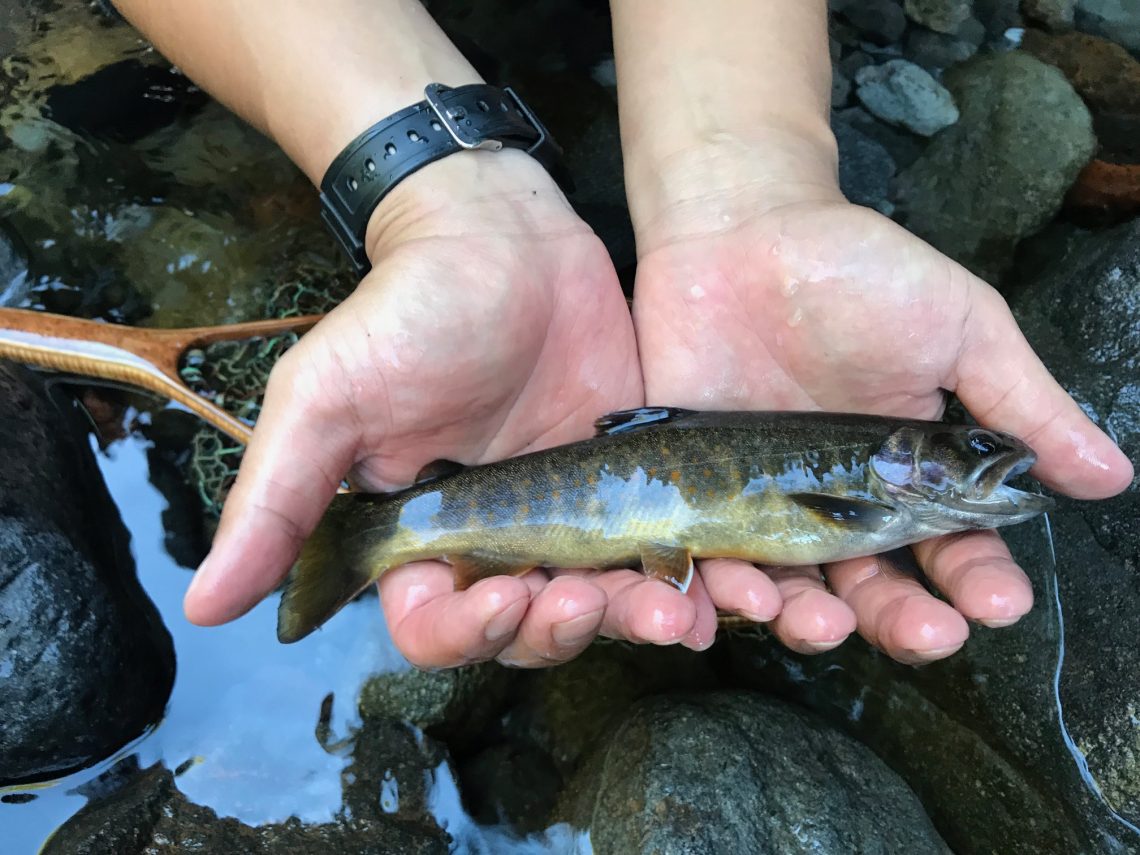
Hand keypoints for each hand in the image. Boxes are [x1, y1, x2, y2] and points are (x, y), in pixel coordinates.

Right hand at [184, 151, 665, 667]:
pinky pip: (655, 554)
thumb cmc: (404, 310)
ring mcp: (565, 515)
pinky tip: (710, 584)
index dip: (469, 633)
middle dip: (563, 631)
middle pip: (527, 632)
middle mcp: (491, 540)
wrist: (501, 234)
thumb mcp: (326, 399)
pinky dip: (680, 581)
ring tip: (673, 610)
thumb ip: (277, 502)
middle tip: (600, 599)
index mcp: (416, 537)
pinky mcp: (627, 484)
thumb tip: (203, 607)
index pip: (437, 628)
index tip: (506, 593)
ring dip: (633, 621)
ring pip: (599, 605)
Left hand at [630, 147, 1132, 663]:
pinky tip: (737, 597)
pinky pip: (703, 556)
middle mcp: (833, 500)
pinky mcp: (692, 489)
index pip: (950, 549)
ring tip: (824, 625)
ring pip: (788, 589)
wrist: (740, 229)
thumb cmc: (857, 270)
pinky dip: (716, 589)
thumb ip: (1021, 403)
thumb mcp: (958, 327)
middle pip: (870, 588)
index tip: (997, 601)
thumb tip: (1110, 476)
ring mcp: (760, 499)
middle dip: (902, 621)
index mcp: (905, 472)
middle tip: (927, 633)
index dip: (977, 582)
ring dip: (810, 624)